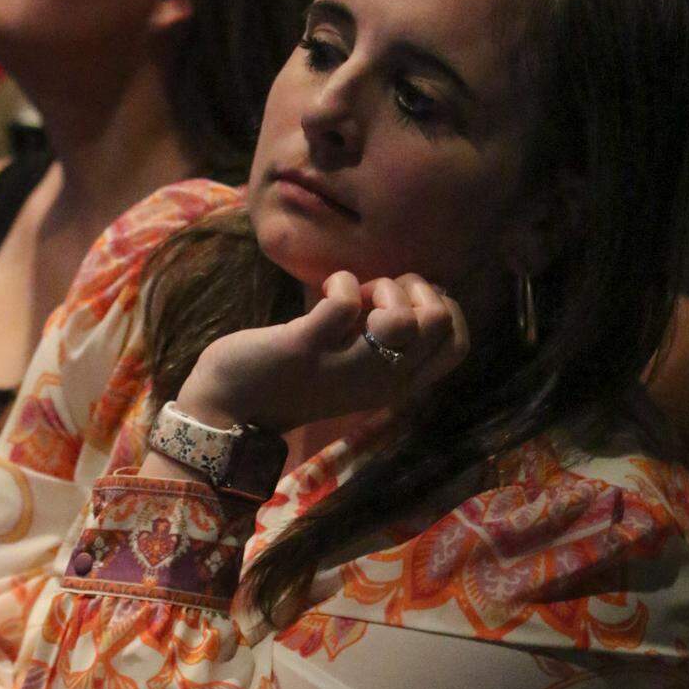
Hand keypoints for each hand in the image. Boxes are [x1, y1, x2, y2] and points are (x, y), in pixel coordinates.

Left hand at [178, 270, 468, 434]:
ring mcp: (346, 367)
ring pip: (404, 318)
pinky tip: (326, 290)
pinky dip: (340, 282)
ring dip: (382, 287)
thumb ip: (386, 335)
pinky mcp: (308, 349)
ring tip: (353, 297)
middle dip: (414, 290)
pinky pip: (345, 302)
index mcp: (398, 383)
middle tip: (376, 297)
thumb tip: (410, 286)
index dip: (443, 308)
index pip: (458, 344)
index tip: (404, 305)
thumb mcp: (356, 363)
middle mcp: (382, 381)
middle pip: (440, 323)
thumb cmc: (297, 376)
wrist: (230, 406)